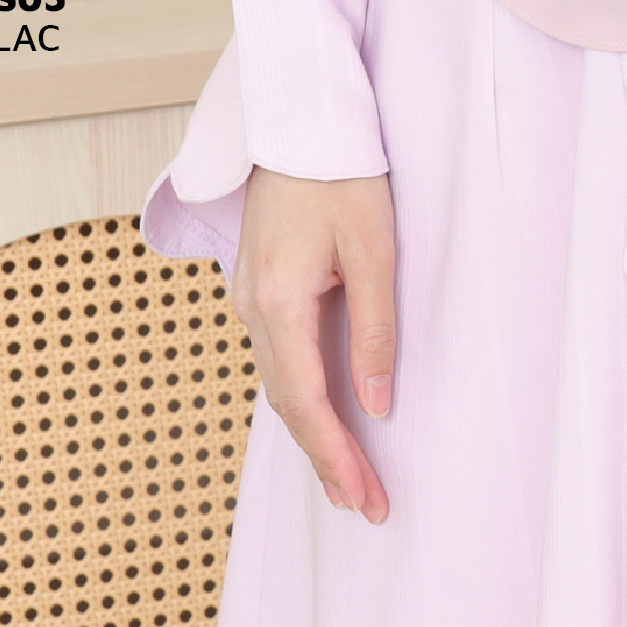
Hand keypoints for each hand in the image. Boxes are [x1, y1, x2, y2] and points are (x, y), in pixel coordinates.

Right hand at [233, 167, 395, 521]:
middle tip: (362, 506)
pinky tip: (326, 421)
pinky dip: (304, 399)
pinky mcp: (260, 288)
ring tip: (348, 480)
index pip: (305, 400)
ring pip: (280, 385)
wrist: (302, 120)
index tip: (363, 495)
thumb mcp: (376, 252)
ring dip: (314, 434)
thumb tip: (376, 404)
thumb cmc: (343, 176)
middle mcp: (253, 306)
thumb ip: (375, 331)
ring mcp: (250, 298)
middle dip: (326, 459)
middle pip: (287, 404)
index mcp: (278, 301)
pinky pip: (279, 359)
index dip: (335, 455)